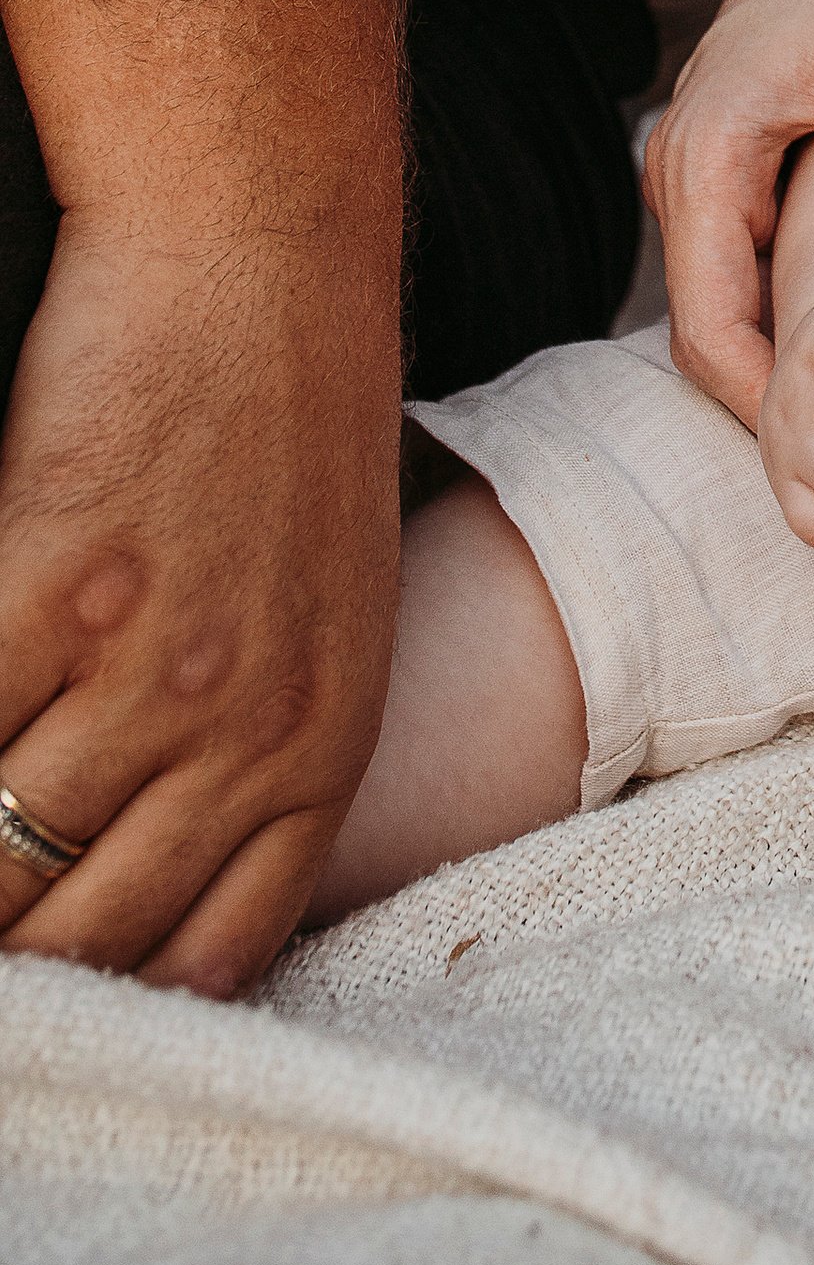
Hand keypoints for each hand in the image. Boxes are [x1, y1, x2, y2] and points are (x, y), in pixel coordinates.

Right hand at [0, 211, 400, 989]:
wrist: (261, 258)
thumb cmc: (289, 429)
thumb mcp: (329, 617)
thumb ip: (259, 764)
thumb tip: (145, 903)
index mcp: (323, 746)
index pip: (203, 960)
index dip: (103, 1000)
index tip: (44, 1007)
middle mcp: (247, 727)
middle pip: (83, 930)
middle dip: (6, 958)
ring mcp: (148, 660)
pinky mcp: (51, 583)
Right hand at [650, 0, 813, 434]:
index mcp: (709, 149)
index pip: (709, 328)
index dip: (768, 407)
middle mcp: (685, 165)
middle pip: (709, 332)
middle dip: (780, 401)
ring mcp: (707, 165)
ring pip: (728, 302)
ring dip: (788, 360)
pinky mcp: (740, 160)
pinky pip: (749, 263)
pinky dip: (795, 311)